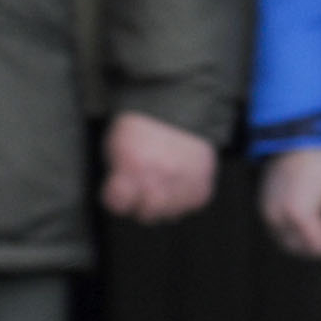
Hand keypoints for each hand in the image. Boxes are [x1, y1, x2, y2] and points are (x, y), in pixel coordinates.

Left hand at [99, 110, 216, 224]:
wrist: (178, 105)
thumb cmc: (143, 125)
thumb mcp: (117, 144)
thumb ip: (117, 174)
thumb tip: (121, 196)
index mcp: (133, 165)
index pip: (118, 204)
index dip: (117, 198)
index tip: (120, 192)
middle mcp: (161, 176)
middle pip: (147, 215)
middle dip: (143, 205)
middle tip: (144, 190)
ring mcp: (185, 182)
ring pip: (172, 213)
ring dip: (166, 202)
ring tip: (165, 183)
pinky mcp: (204, 184)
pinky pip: (193, 203)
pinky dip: (186, 195)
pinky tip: (181, 180)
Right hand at [258, 146, 320, 258]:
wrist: (298, 138)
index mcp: (299, 214)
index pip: (320, 249)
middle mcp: (277, 218)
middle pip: (303, 251)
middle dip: (318, 238)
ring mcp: (266, 215)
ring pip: (289, 245)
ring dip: (305, 236)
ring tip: (314, 207)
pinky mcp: (262, 209)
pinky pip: (279, 233)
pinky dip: (293, 229)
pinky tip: (303, 207)